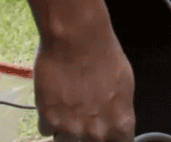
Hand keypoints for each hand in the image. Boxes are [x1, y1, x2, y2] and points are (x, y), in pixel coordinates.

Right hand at [34, 24, 135, 141]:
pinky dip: (48, 118)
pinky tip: (53, 99)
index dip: (111, 137)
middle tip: (83, 114)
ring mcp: (71, 128)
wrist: (77, 38)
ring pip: (66, 140)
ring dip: (66, 128)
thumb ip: (118, 110)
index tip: (106, 131)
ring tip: (67, 105)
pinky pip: (46, 129)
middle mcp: (97, 132)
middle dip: (87, 134)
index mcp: (120, 123)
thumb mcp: (125, 84)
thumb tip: (114, 118)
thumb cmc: (104, 54)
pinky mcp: (48, 119)